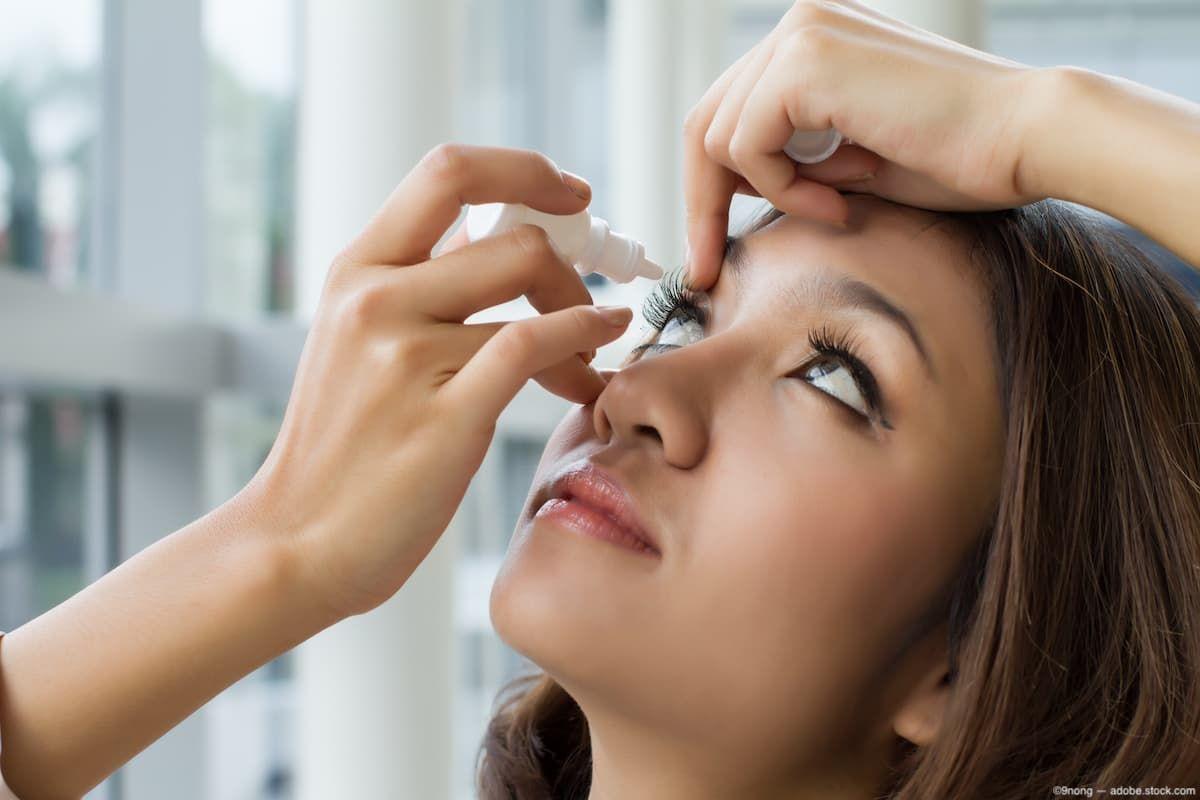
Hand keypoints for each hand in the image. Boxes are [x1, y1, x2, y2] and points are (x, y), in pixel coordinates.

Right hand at [246, 144, 632, 618]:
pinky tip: (597, 355)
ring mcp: (406, 356)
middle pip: (512, 234)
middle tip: (589, 295)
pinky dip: (585, 338)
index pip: (450, 172)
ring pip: (532, 292)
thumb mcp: (358, 342)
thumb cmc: (341, 448)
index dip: (525, 170)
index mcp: (355, 271)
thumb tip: (497, 234)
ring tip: (589, 358)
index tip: (572, 195)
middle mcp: (375, 299)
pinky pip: (536, 345)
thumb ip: (422, 284)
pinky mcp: (445, 415)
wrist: (296, 542)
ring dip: (584, 317)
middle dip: (571, 260)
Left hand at [684, 0, 1046, 288]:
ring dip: (771, 194)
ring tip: (839, 206)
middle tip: (706, 269)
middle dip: (702, 204)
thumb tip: (729, 185)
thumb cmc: (956, 158)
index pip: (727, 113)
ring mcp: (799, 33)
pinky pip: (746, 146)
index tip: (707, 253)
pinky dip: (784, 190)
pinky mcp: (804, 59)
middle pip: (704, 122)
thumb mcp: (849, 162)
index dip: (708, 188)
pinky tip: (842, 201)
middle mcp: (799, 24)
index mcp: (811, 40)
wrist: (1027, 138)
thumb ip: (789, 159)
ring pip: (717, 138)